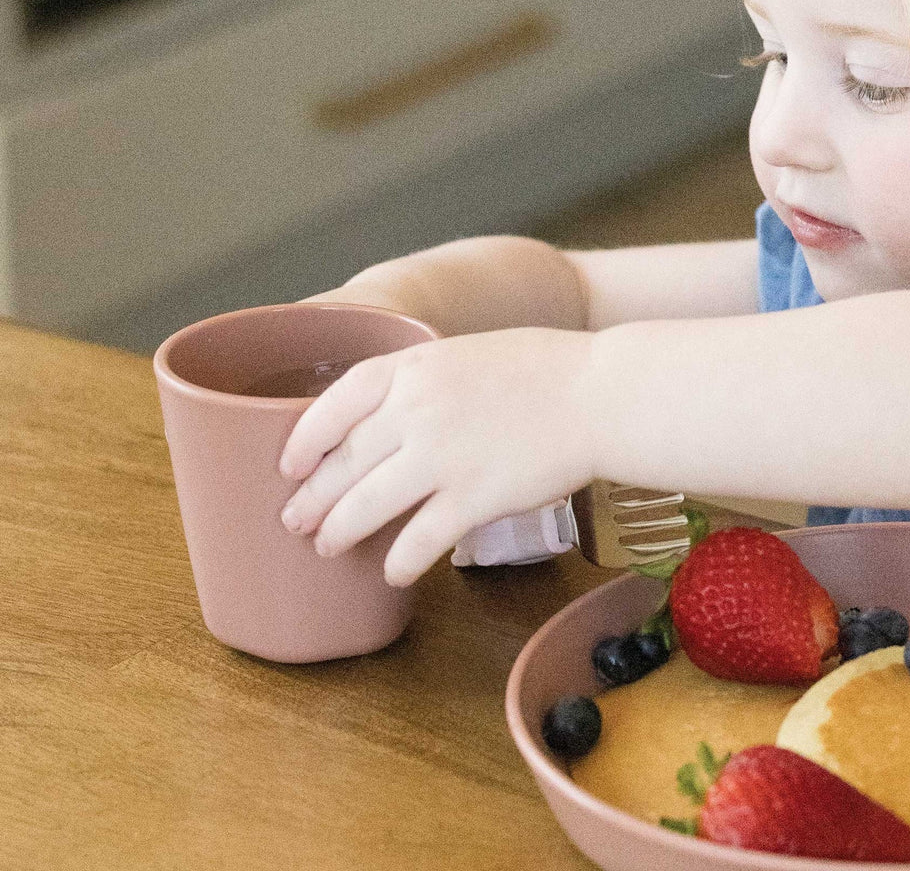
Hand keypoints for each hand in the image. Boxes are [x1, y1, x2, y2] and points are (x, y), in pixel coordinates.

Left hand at [277, 327, 595, 585]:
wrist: (600, 395)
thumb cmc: (545, 370)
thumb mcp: (468, 355)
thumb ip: (423, 383)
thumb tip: (388, 423)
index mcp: (413, 367)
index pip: (333, 403)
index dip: (303, 438)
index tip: (289, 463)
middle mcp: (416, 410)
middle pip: (343, 461)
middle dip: (312, 496)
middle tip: (295, 519)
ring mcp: (442, 457)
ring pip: (366, 505)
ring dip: (339, 531)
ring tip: (326, 547)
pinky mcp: (473, 499)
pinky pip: (419, 540)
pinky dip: (399, 561)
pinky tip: (393, 572)